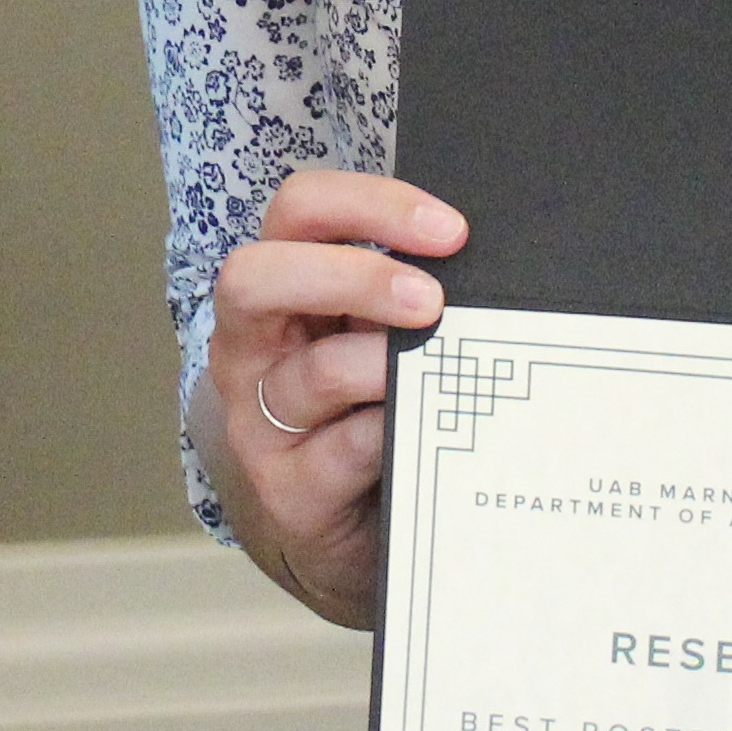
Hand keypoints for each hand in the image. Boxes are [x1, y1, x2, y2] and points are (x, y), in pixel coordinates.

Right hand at [190, 169, 464, 628]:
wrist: (334, 526)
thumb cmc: (359, 409)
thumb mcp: (369, 336)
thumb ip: (402, 295)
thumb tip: (482, 264)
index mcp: (276, 287)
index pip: (299, 209)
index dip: (371, 204)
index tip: (450, 230)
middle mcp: (249, 346)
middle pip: (258, 277)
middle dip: (353, 276)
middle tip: (431, 300)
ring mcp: (258, 420)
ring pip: (316, 372)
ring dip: (388, 364)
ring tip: (445, 370)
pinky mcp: (287, 489)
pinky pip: (345, 450)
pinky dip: (394, 434)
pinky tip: (430, 432)